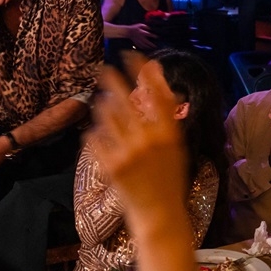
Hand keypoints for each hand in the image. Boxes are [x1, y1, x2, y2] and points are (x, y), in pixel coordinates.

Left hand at [87, 64, 188, 233]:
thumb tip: (162, 84)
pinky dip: (94, 133)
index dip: (142, 71)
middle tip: (102, 69)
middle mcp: (149, 140)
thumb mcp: (176, 147)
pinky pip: (94, 138)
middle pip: (125, 98)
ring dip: (102, 106)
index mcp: (170, 134)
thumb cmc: (169, 180)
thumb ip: (168, 116)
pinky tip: (96, 134)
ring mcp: (128, 153)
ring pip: (106, 115)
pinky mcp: (110, 166)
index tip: (130, 55)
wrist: (159, 215)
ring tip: (103, 104)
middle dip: (111, 79)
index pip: (156, 92)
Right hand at [127, 24, 156, 49]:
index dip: (153, 36)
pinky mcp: (136, 42)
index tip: (157, 37)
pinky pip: (140, 46)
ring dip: (148, 47)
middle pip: (147, 42)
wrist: (128, 31)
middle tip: (155, 46)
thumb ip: (145, 26)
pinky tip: (146, 48)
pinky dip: (143, 48)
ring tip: (151, 48)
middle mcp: (140, 37)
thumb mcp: (140, 25)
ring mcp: (138, 41)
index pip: (149, 34)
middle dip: (151, 44)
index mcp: (142, 32)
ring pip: (144, 45)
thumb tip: (150, 28)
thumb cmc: (135, 27)